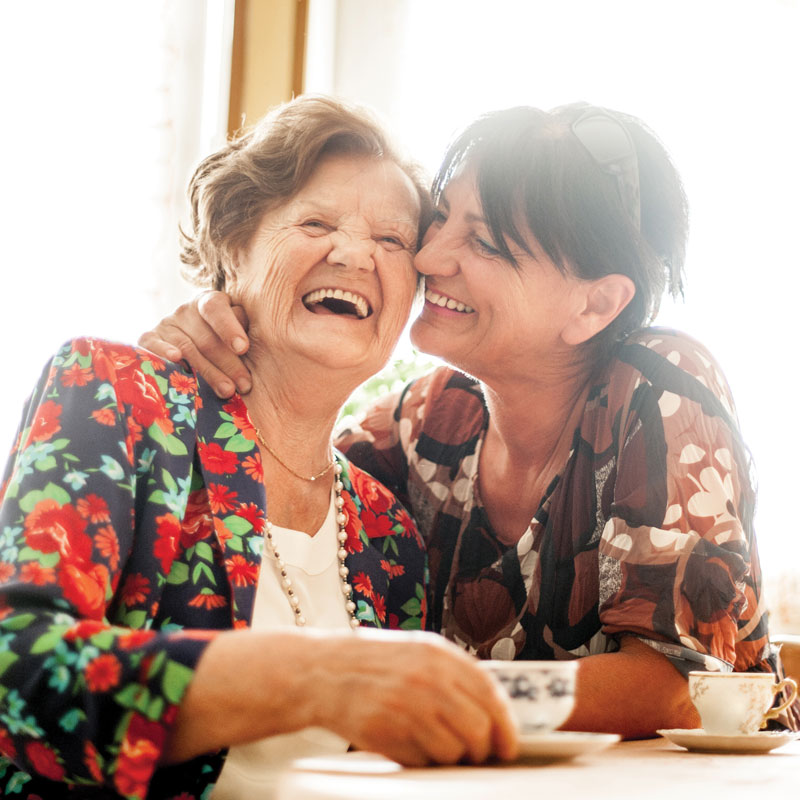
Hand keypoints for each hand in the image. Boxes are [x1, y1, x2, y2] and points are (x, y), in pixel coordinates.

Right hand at [138, 291, 252, 396]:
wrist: (188, 340)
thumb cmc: (224, 341)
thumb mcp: (237, 330)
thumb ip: (245, 332)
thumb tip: (249, 347)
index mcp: (210, 302)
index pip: (216, 308)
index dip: (229, 327)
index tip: (243, 348)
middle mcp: (186, 310)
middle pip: (206, 338)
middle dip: (229, 364)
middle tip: (244, 385)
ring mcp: (166, 324)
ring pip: (187, 348)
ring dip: (209, 372)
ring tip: (227, 391)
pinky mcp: (148, 339)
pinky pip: (153, 346)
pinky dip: (163, 352)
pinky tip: (176, 360)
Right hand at [311, 630, 518, 765]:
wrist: (323, 672)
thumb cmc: (374, 663)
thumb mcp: (418, 651)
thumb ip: (454, 672)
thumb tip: (493, 708)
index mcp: (437, 654)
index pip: (488, 693)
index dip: (505, 723)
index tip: (509, 743)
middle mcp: (425, 679)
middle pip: (477, 728)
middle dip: (482, 748)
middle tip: (477, 753)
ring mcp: (405, 707)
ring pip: (453, 750)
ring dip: (452, 756)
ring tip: (436, 745)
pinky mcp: (386, 733)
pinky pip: (422, 761)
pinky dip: (423, 761)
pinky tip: (410, 745)